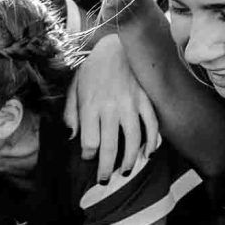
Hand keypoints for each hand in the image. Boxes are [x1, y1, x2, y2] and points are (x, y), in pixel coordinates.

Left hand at [65, 34, 160, 182]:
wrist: (118, 44)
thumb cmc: (93, 69)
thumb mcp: (75, 87)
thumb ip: (71, 113)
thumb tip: (72, 136)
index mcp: (90, 105)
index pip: (89, 141)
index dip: (88, 155)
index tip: (88, 157)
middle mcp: (111, 107)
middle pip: (109, 146)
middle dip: (106, 168)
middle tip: (105, 180)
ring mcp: (131, 104)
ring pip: (133, 140)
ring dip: (130, 160)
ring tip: (126, 171)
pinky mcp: (146, 99)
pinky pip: (152, 124)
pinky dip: (153, 141)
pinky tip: (149, 153)